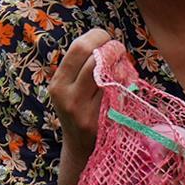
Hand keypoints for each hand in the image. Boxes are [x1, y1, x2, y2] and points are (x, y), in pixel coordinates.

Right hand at [46, 27, 115, 147]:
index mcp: (58, 84)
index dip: (96, 36)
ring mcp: (87, 111)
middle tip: (117, 48)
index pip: (79, 48)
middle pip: (94, 57)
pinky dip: (126, 79)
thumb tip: (104, 40)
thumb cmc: (79, 109)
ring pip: (110, 74)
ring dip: (120, 62)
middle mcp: (69, 97)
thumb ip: (80, 65)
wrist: (81, 148)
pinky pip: (120, 91)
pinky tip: (126, 78)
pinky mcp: (104, 121)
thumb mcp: (69, 88)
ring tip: (122, 62)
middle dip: (111, 47)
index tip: (105, 38)